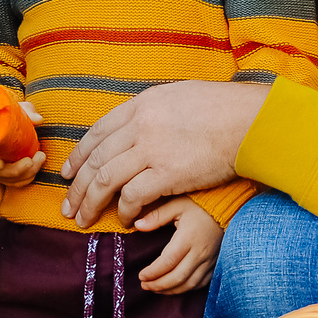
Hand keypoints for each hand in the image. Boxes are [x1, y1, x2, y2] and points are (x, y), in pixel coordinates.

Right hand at [0, 102, 45, 187]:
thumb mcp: (16, 109)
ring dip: (26, 173)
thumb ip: (26, 112)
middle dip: (17, 169)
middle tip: (35, 158)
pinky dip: (24, 179)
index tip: (0, 164)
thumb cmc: (8, 114)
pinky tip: (34, 170)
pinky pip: (12, 183)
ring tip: (40, 158)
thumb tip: (38, 119)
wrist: (5, 121)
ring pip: (7, 179)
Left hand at [61, 80, 268, 228]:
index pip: (97, 133)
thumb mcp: (179, 96)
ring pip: (105, 180)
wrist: (249, 120)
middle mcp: (140, 125)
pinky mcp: (167, 174)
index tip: (69, 174)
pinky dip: (124, 211)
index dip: (79, 156)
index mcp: (141, 105)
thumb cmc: (223, 109)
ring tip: (84, 221)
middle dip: (76, 187)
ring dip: (91, 204)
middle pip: (95, 159)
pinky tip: (126, 221)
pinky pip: (133, 197)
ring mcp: (151, 149)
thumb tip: (138, 123)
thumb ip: (153, 110)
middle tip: (67, 207)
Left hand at [135, 197, 220, 292]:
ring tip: (155, 289)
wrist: (227, 208)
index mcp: (188, 237)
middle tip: (144, 285)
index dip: (153, 272)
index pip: (168, 262)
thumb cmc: (199, 205)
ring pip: (190, 284)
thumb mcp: (176, 204)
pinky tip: (175, 287)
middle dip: (159, 285)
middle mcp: (200, 252)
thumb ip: (157, 216)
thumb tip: (137, 225)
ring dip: (171, 290)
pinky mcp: (215, 264)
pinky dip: (186, 289)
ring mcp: (210, 260)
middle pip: (178, 277)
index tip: (141, 276)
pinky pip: (201, 283)